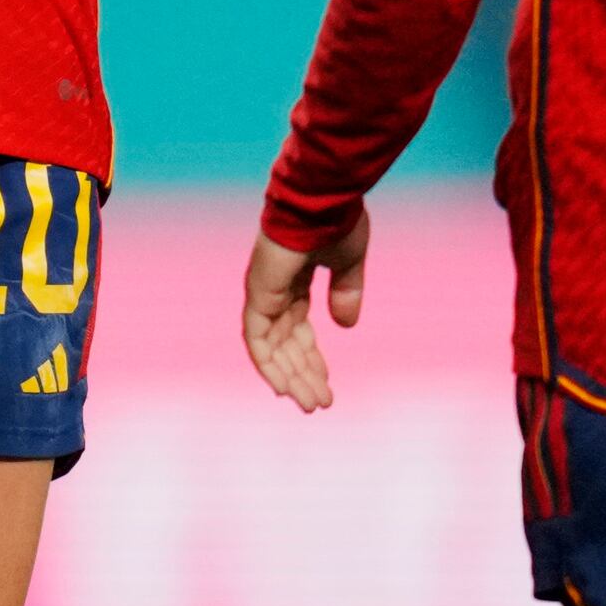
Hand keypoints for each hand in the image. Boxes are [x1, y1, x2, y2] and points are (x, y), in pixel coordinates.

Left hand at [239, 204, 370, 414]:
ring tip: (311, 405)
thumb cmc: (336, 221)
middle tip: (320, 404)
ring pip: (273, 349)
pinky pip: (257, 340)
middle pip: (286, 345)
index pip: (299, 330)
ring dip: (291, 378)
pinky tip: (285, 389)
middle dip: (304, 375)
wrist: (321, 201)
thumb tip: (345, 326)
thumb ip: (346, 292)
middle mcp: (275, 291)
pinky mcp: (258, 296)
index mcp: (295, 281)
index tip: (327, 384)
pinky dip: (268, 366)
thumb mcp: (349, 263)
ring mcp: (264, 294)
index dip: (312, 358)